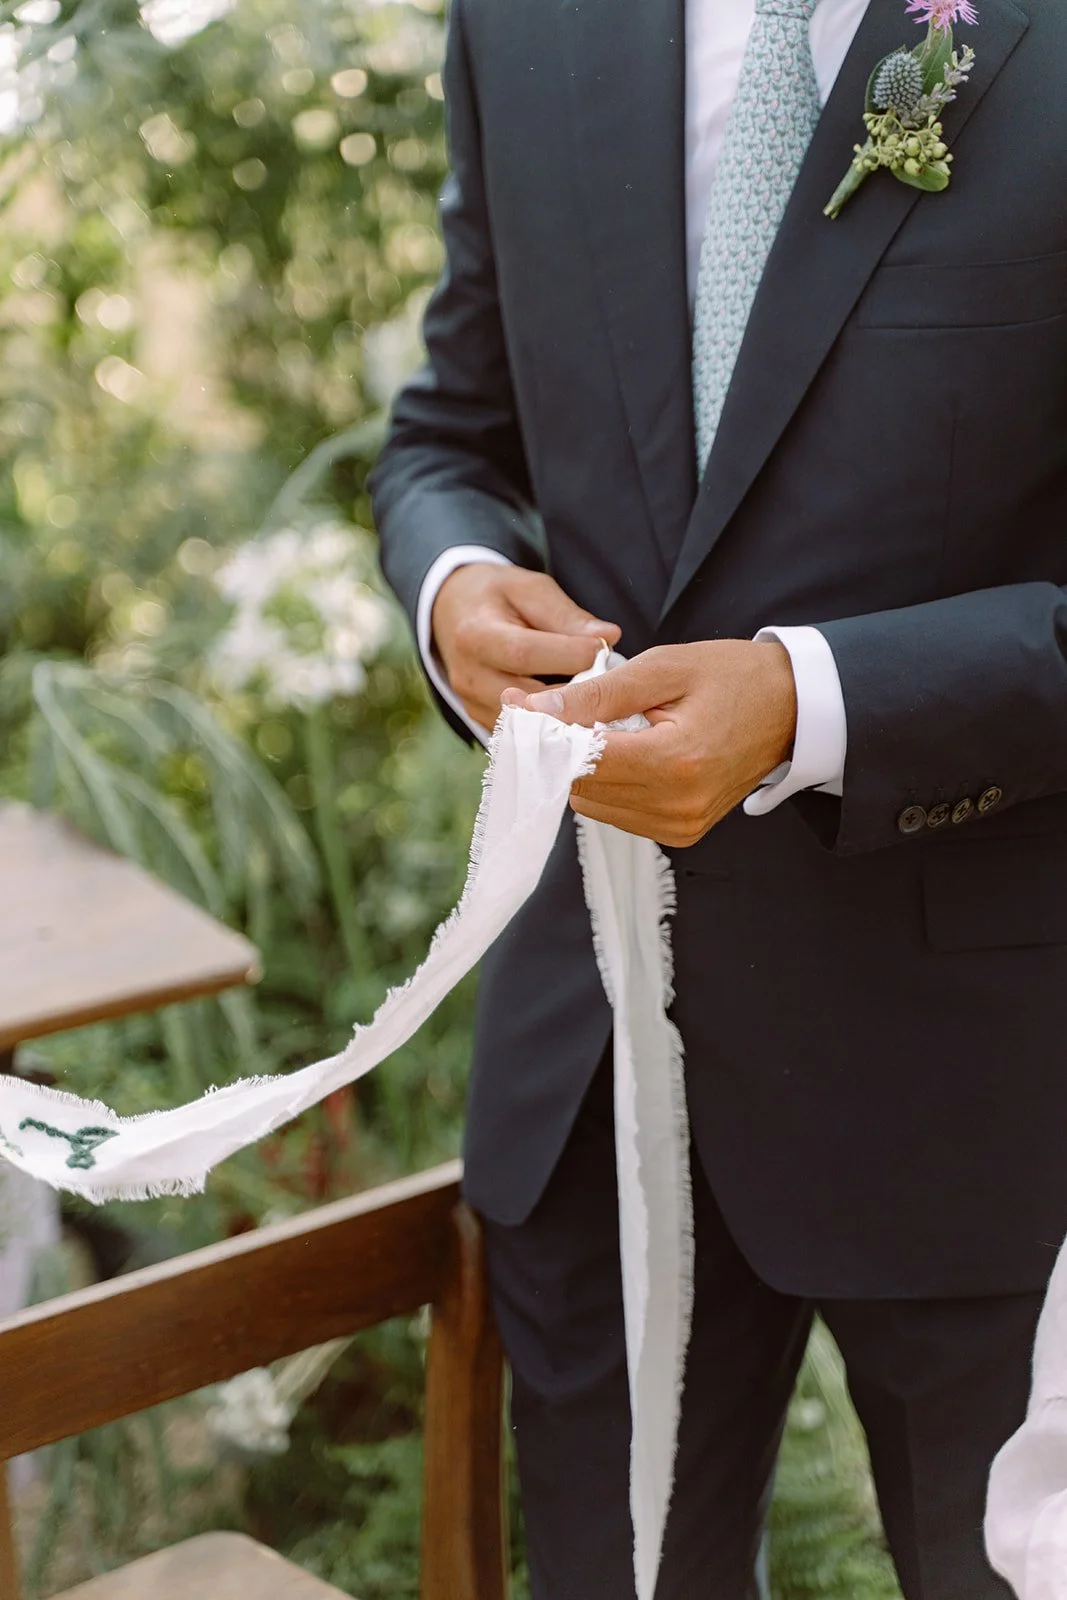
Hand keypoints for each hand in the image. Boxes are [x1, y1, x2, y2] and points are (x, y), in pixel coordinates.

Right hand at [432, 564, 620, 732]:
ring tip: (597, 698)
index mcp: (475, 635)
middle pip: (527, 696)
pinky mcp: (481, 720)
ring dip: (566, 713)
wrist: (454, 613)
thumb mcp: (529, 589)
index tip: (604, 649)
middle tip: (610, 682)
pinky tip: (577, 712)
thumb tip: (608, 637)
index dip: (569, 655)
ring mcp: (472, 704)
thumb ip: (567, 615)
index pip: (524, 652)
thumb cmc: (498, 596)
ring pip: (527, 722)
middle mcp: (468, 676)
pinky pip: (522, 732)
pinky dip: (552, 724)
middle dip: (574, 691)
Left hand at [501, 641, 796, 846]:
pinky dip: (607, 783)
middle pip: (580, 788)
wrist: (792, 708)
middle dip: (558, 750)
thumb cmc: (732, 676)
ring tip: (599, 727)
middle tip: (554, 709)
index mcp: (675, 762)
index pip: (581, 760)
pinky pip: (617, 813)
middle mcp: (677, 806)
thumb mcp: (664, 667)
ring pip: (593, 804)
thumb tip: (534, 711)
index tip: (519, 704)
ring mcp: (680, 826)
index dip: (543, 732)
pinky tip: (622, 750)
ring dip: (581, 769)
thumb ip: (596, 694)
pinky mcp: (681, 834)